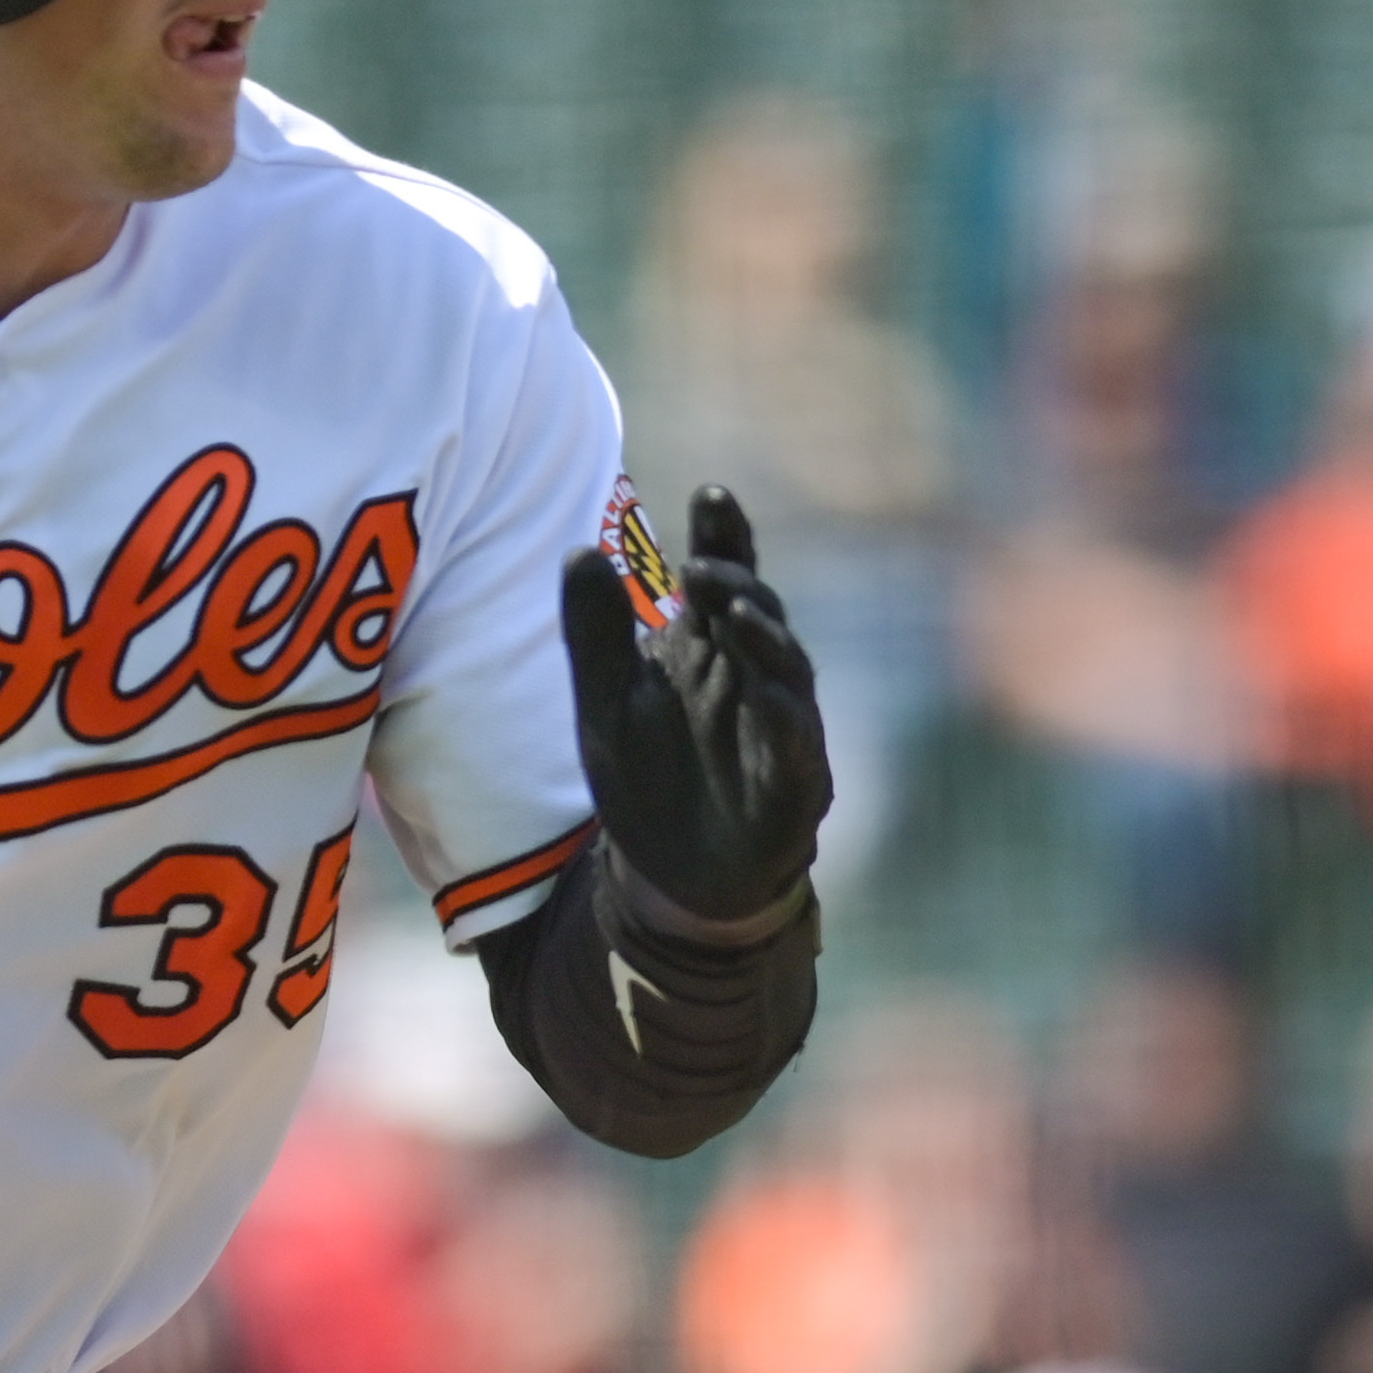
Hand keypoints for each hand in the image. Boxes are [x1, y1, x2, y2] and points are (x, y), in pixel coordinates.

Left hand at [557, 485, 832, 927]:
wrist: (671, 878)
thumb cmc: (648, 780)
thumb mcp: (604, 703)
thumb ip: (594, 633)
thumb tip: (577, 549)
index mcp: (706, 646)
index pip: (721, 576)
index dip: (723, 535)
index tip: (710, 494)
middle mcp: (750, 673)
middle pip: (755, 608)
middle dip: (737, 578)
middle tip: (702, 562)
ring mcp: (779, 723)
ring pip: (783, 664)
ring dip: (761, 634)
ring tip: (732, 607)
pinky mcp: (794, 776)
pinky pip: (795, 736)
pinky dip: (783, 710)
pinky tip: (763, 690)